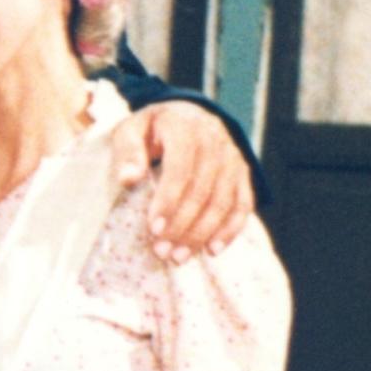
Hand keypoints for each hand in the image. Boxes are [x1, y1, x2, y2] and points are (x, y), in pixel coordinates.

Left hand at [111, 101, 252, 263]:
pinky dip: (231, 229)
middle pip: (203, 191)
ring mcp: (233, 157)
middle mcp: (215, 140)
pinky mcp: (243, 172)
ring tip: (180, 257)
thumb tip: (128, 179)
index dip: (168, 201)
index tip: (154, 229)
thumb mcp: (130, 129)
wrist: (186, 113)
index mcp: (185, 127)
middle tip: (162, 252)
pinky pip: (243, 204)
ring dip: (203, 233)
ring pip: (223, 201)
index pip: (180, 169)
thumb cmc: (151, 127)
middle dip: (182, 226)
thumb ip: (127, 152)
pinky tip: (213, 249)